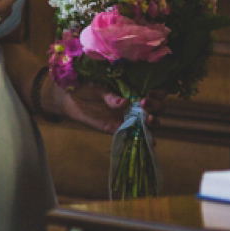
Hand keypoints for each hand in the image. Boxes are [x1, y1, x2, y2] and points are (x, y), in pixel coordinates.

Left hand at [42, 82, 166, 134]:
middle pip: (156, 108)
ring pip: (149, 123)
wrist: (70, 100)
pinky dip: (143, 140)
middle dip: (156, 106)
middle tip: (145, 103)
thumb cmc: (85, 88)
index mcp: (132, 90)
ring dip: (154, 123)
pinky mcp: (118, 129)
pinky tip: (150, 142)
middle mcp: (134, 105)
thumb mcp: (97, 88)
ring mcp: (128, 118)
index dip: (159, 92)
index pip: (154, 91)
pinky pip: (134, 136)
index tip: (151, 92)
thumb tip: (124, 102)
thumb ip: (110, 96)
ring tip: (150, 120)